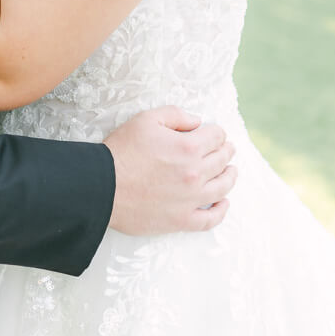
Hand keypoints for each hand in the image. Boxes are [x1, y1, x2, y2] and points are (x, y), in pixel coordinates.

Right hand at [105, 106, 236, 234]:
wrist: (103, 186)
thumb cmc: (122, 150)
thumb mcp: (146, 119)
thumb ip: (175, 115)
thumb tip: (197, 122)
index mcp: (188, 147)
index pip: (216, 136)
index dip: (217, 132)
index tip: (214, 133)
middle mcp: (195, 173)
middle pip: (222, 160)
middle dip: (226, 151)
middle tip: (227, 149)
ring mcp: (190, 200)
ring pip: (223, 188)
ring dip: (230, 177)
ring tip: (231, 171)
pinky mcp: (181, 220)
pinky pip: (210, 219)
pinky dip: (221, 211)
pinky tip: (224, 203)